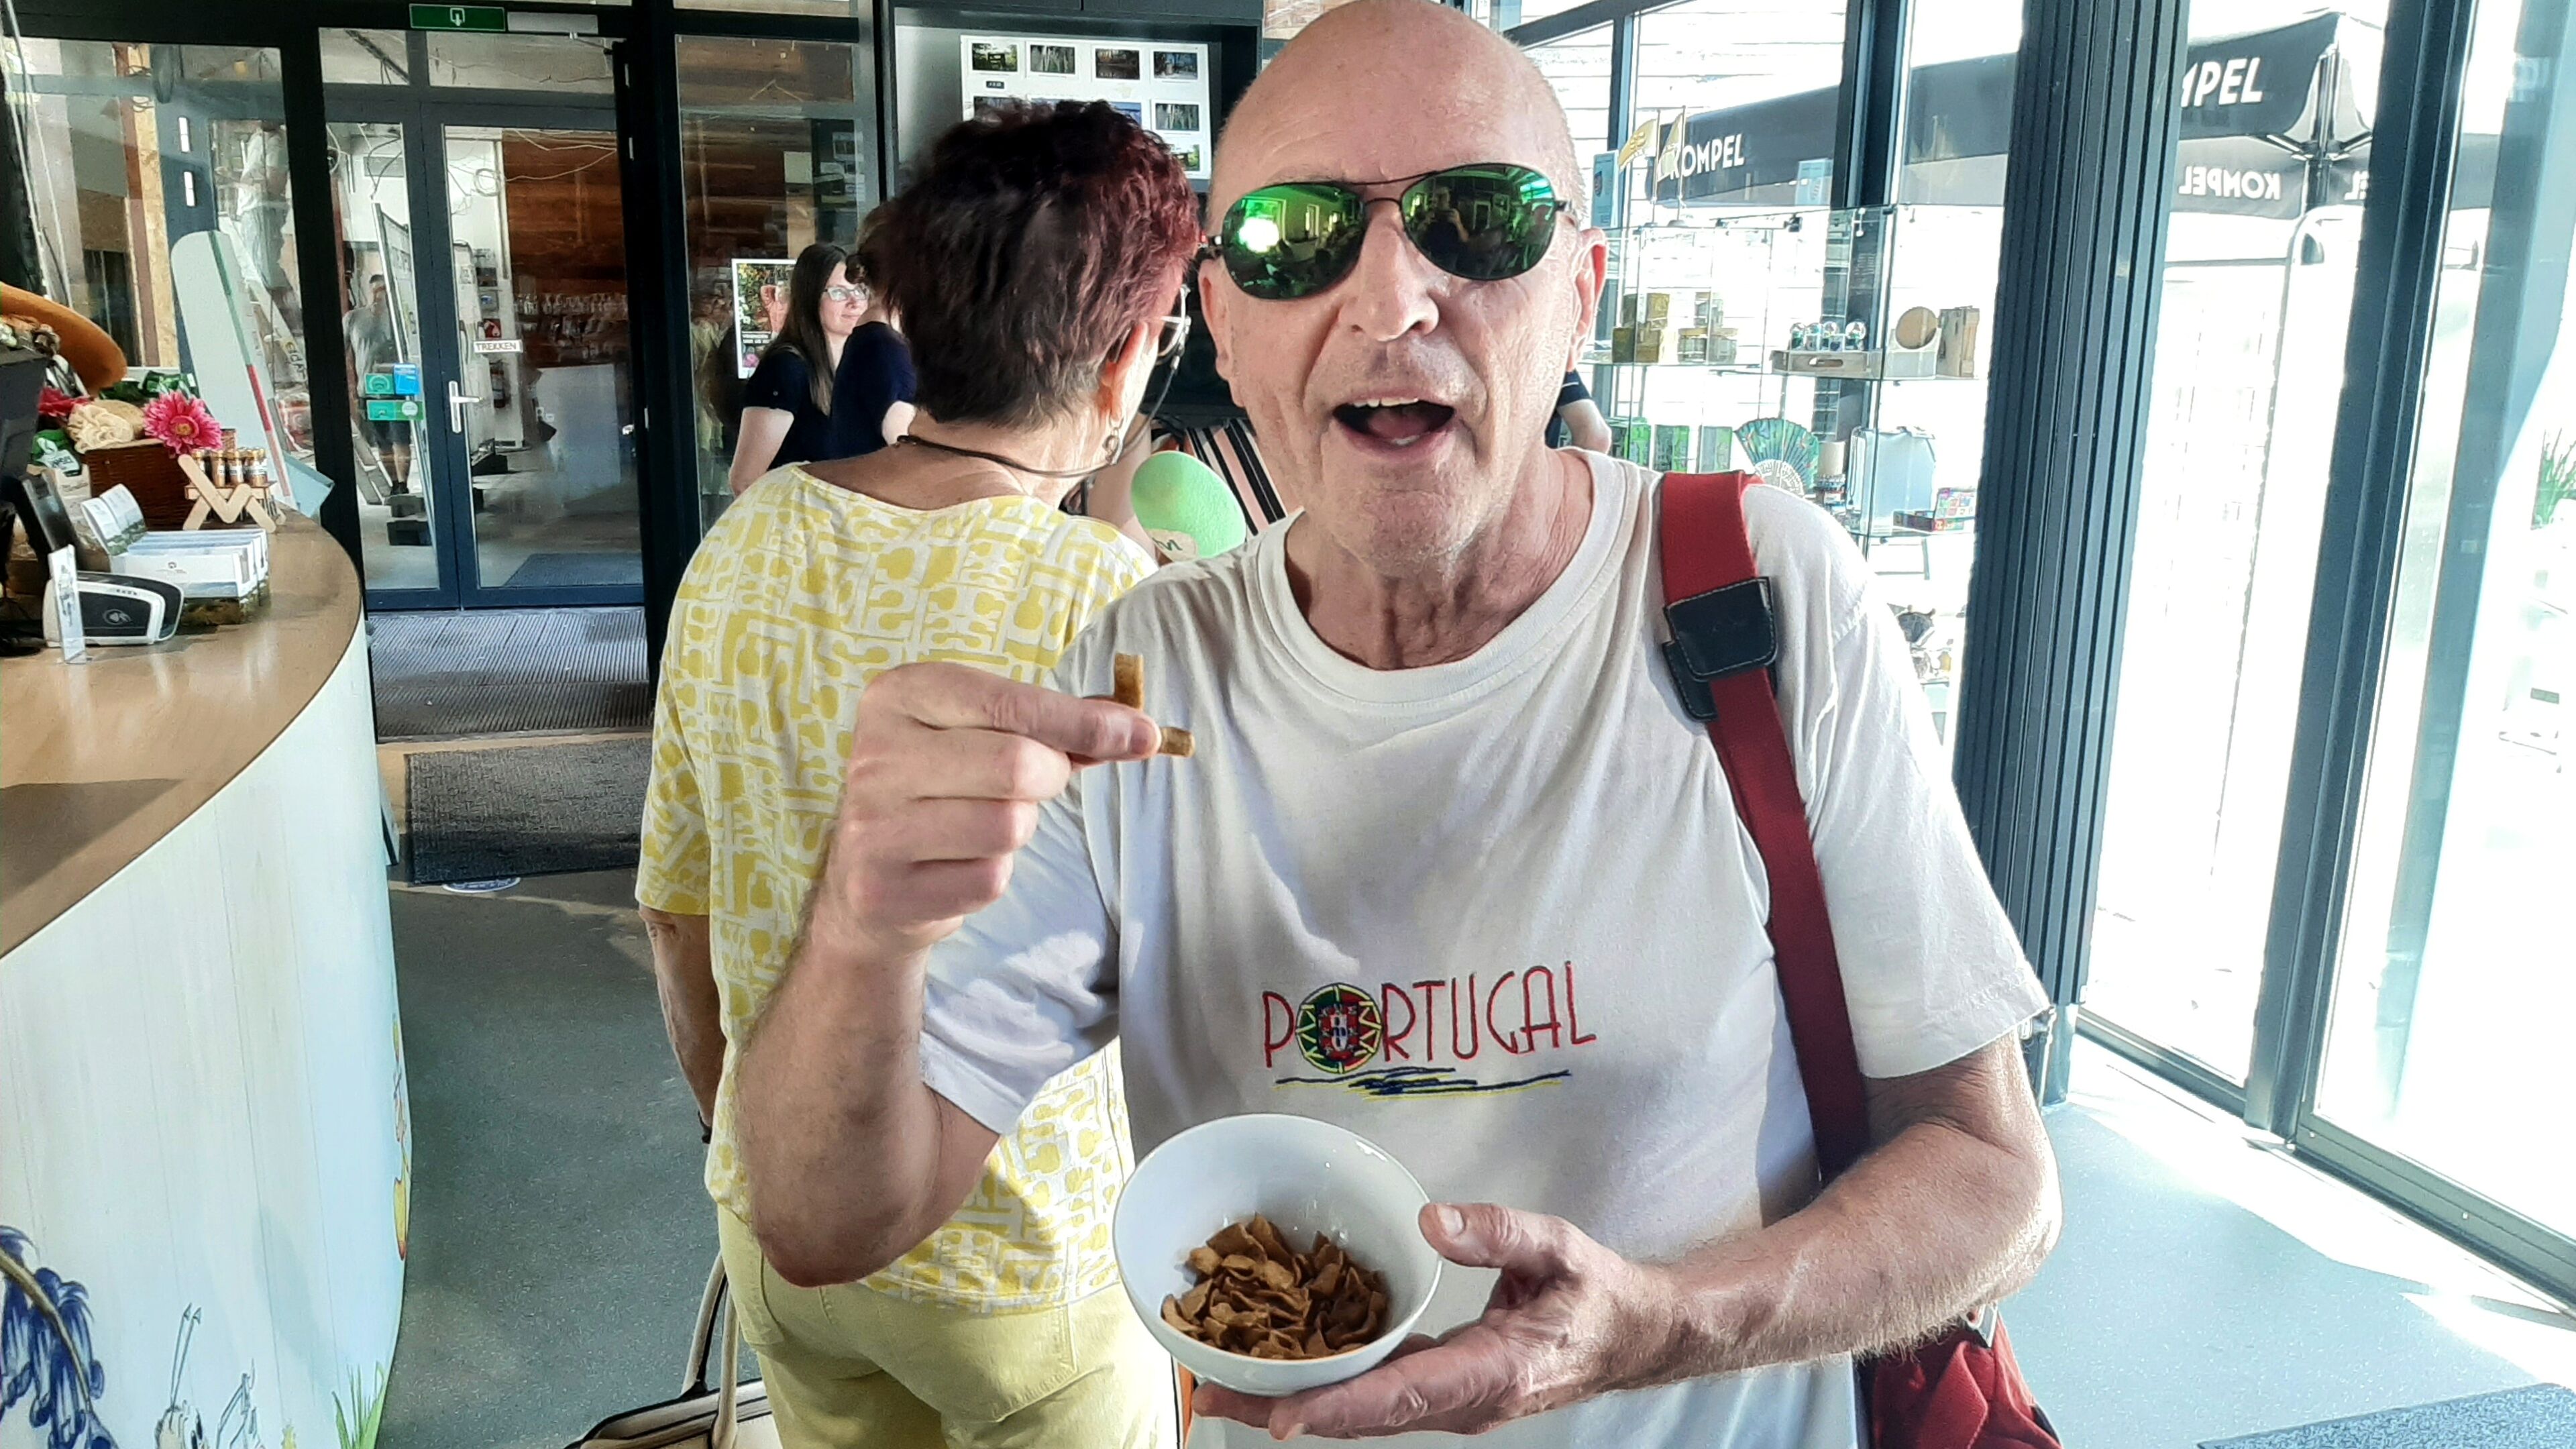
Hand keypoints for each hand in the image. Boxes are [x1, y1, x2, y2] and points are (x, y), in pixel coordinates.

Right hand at [811, 662, 1158, 961]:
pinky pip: (987, 879)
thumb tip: (1138, 727)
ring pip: (1008, 826)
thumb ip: (1057, 724)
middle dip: (1049, 777)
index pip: (1009, 701)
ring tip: (983, 821)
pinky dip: (992, 873)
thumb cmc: (945, 787)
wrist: (869, 876)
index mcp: (898, 695)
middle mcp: (874, 755)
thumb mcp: (985, 734)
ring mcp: (872, 825)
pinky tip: (959, 862)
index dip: (1084, 721)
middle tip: (1034, 783)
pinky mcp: (883, 889)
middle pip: (1017, 764)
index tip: (1143, 734)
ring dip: (1019, 828)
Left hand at [1194, 1203, 1681, 1439]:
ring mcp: (1449, 1402)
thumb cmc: (1596, 1294)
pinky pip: (1377, 1394)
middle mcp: (1461, 1401)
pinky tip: (1284, 1368)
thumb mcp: (1558, 1248)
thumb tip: (1432, 1220)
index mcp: (1489, 1373)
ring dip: (1294, 1402)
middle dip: (1284, 1408)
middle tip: (1208, 1396)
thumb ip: (1499, 1234)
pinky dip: (1327, 1387)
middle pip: (1363, 1415)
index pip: (1401, 1396)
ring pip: (1363, 1411)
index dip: (1338, 1408)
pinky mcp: (1442, 1388)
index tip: (1280, 1418)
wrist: (1632, 1337)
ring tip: (1220, 1388)